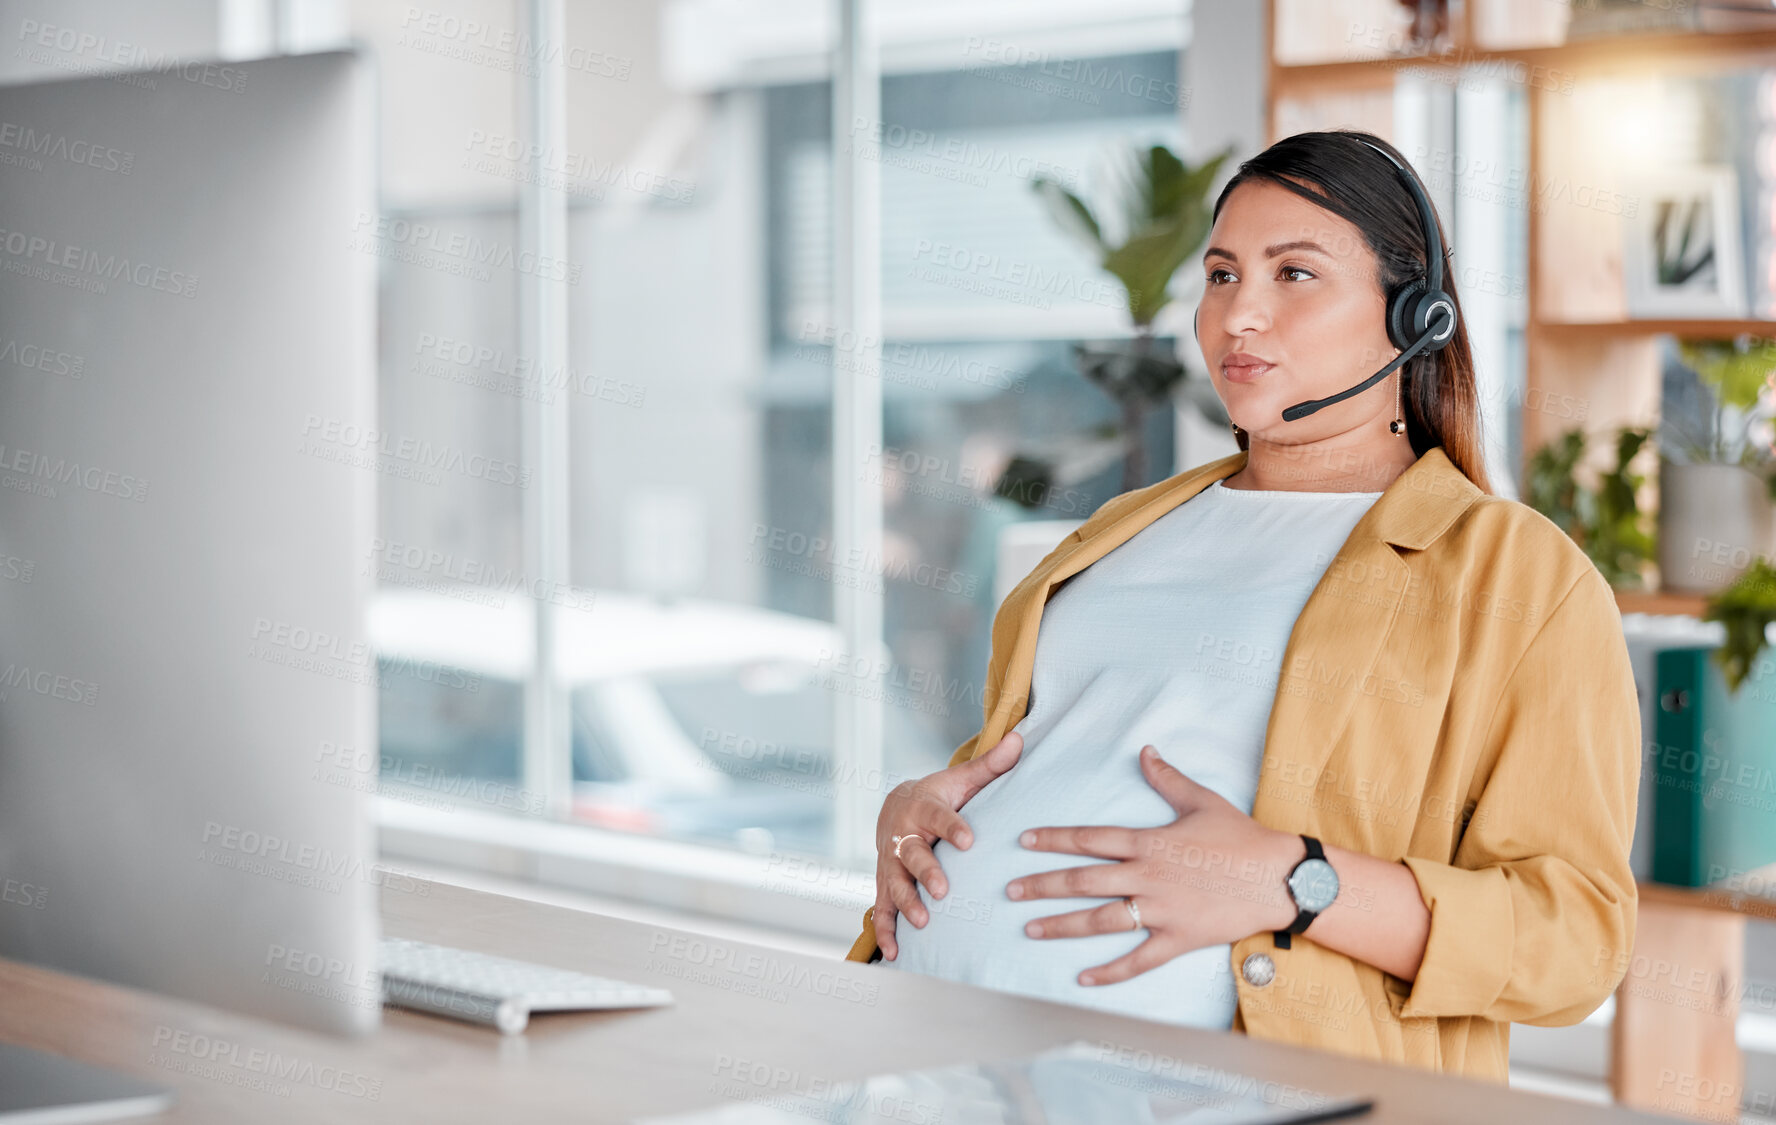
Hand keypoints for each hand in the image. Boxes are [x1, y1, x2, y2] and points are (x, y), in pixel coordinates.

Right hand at [872, 731, 1022, 959]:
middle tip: (944, 890)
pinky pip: (882, 909)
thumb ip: (990, 765)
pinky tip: (895, 953)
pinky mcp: (885, 884)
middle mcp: (903, 836)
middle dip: (926, 872)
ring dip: (907, 904)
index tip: (969, 840)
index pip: (939, 817)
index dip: (952, 827)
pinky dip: (885, 931)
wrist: (895, 807)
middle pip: (913, 855)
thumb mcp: (960, 779)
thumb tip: (1021, 739)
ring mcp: (891, 864)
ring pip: (895, 884)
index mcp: (923, 808)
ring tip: (922, 921)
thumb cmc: (938, 795)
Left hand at [1007, 744, 1301, 985]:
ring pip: (1101, 920)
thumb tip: (1144, 751)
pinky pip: (1138, 959)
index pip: (1090, 839)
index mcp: (1149, 842)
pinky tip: (1083, 978)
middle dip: (1043, 885)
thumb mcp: (1202, 801)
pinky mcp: (1178, 939)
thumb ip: (1167, 778)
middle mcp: (1147, 876)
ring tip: (1031, 929)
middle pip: (1084, 881)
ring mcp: (1161, 910)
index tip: (1024, 841)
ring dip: (1063, 925)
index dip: (1054, 839)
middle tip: (1011, 891)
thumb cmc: (1242, 837)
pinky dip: (1110, 971)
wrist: (1279, 877)